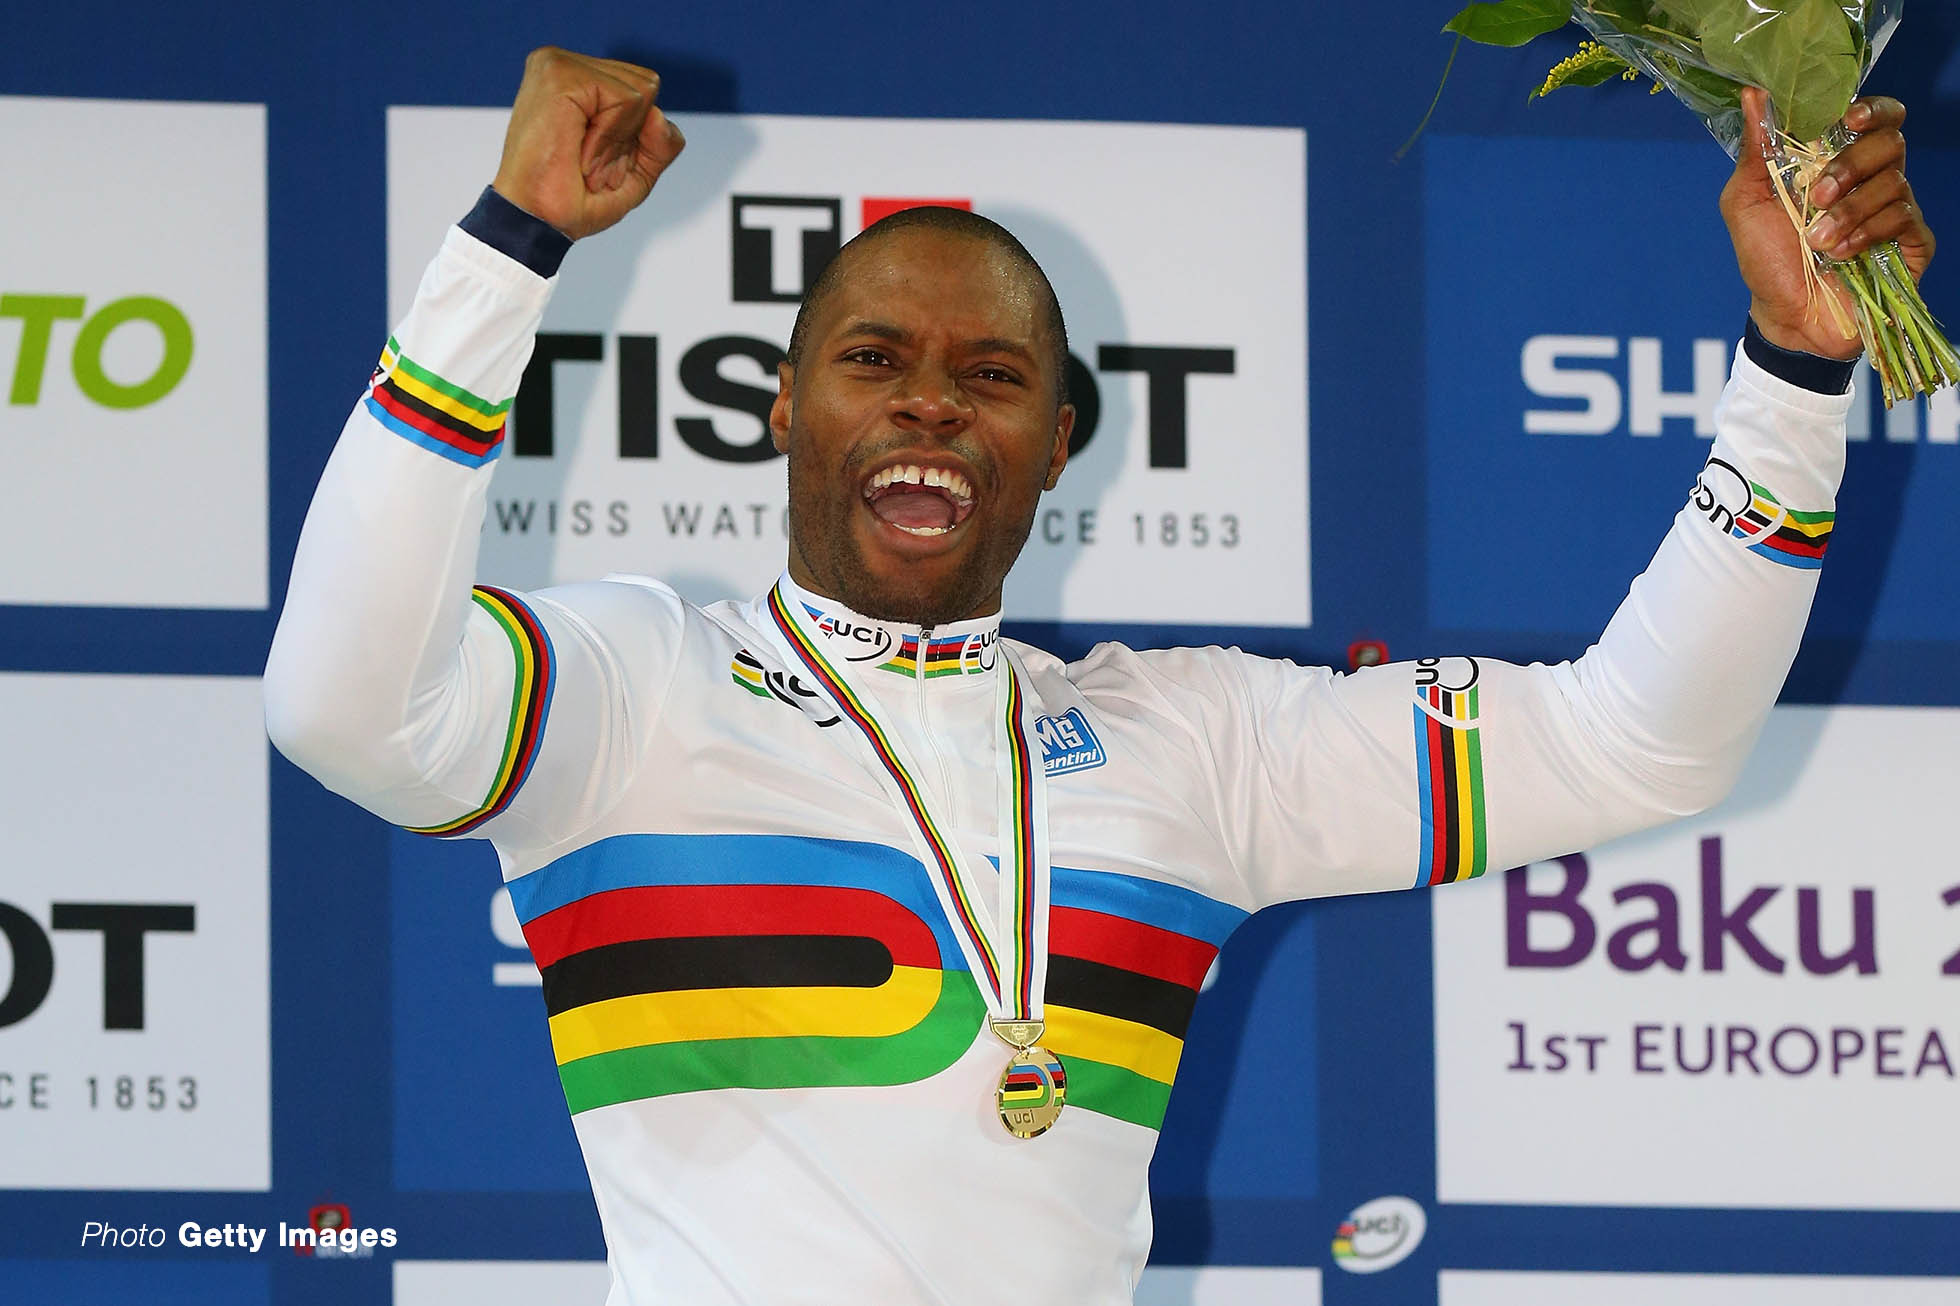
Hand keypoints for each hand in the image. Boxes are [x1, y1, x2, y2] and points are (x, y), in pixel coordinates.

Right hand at [491, 47, 685, 241]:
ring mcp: (558, 64)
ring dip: (618, 140)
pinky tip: (580, 154)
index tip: (594, 162)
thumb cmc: (572, 201)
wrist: (538, 222)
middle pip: (647, 85)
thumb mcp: (635, 174)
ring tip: (583, 160)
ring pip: (641, 90)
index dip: (633, 136)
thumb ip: (662, 144)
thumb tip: (658, 116)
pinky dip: (612, 138)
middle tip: (589, 163)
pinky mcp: (560, 75)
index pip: (643, 89)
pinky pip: (627, 99)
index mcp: (574, 79)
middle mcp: (563, 64)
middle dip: (629, 136)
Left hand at [1721, 87, 1933, 359]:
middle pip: (1890, 142)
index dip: (1871, 110)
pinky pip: (1903, 218)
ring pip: (1896, 182)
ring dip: (1849, 211)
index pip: (1876, 117)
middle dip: (1851, 166)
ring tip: (1817, 241)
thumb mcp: (1747, 202)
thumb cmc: (1766, 259)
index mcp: (1837, 161)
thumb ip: (1756, 149)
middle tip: (1819, 195)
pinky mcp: (1912, 243)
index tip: (1848, 119)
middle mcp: (1871, 180)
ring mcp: (1895, 210)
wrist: (1784, 317)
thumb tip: (1753, 94)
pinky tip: (1841, 254)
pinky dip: (1866, 233)